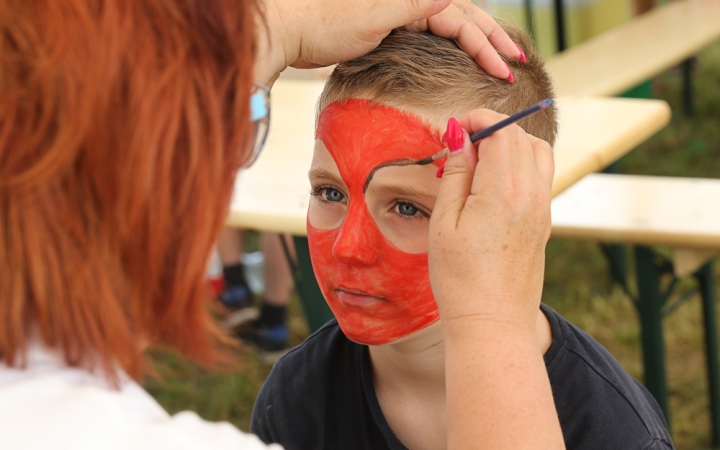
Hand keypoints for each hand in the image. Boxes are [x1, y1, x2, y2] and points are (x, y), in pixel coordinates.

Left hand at [255, 0, 520, 83]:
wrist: (288, 27)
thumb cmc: (323, 23)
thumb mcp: (372, 16)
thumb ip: (413, 5)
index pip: (461, 20)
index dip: (486, 45)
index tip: (507, 69)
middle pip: (462, 18)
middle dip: (491, 41)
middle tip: (516, 63)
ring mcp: (399, 11)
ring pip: (449, 24)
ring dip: (475, 42)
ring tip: (499, 58)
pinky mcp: (388, 24)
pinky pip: (431, 32)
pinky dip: (451, 44)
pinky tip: (461, 54)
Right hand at [428, 109, 553, 329]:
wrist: (493, 322)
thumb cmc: (460, 278)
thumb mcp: (445, 222)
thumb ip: (456, 174)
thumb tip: (460, 137)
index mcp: (504, 190)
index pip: (502, 129)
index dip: (478, 119)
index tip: (454, 128)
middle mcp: (531, 194)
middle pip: (521, 136)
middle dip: (492, 129)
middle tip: (461, 147)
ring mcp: (542, 208)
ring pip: (537, 152)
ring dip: (510, 144)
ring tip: (479, 163)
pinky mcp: (544, 222)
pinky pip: (540, 176)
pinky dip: (520, 165)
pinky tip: (493, 186)